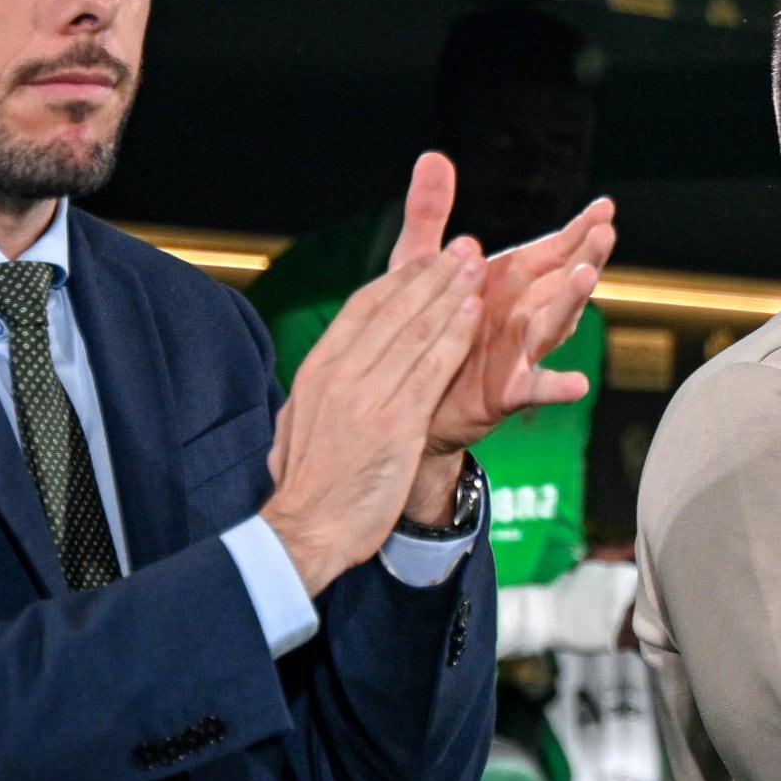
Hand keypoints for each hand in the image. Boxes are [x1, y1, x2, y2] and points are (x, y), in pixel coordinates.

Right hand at [262, 239, 486, 594]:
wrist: (305, 531)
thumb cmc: (311, 485)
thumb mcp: (303, 423)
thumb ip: (324, 390)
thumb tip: (333, 367)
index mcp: (318, 370)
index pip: (362, 309)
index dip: (401, 280)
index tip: (427, 259)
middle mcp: (340, 375)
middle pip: (394, 310)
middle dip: (433, 274)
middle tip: (464, 248)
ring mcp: (367, 397)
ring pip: (416, 332)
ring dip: (451, 294)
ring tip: (477, 266)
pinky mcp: (394, 424)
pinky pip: (431, 369)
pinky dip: (454, 337)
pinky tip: (475, 313)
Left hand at [391, 158, 614, 465]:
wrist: (404, 396)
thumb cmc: (418, 327)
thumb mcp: (417, 264)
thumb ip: (430, 213)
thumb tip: (433, 156)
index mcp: (506, 283)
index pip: (551, 250)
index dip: (577, 230)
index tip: (604, 207)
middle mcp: (521, 315)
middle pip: (563, 281)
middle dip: (585, 255)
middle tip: (604, 232)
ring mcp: (519, 352)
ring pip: (555, 324)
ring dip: (572, 301)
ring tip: (586, 277)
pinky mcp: (506, 391)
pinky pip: (536, 388)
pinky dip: (557, 387)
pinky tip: (576, 384)